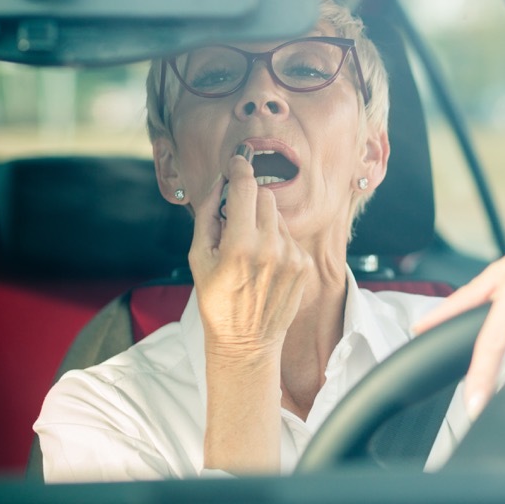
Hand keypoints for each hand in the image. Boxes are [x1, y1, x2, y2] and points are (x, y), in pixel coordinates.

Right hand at [189, 151, 311, 355]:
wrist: (246, 341)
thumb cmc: (216, 300)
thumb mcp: (199, 257)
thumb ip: (209, 214)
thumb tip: (220, 183)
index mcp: (240, 245)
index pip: (246, 189)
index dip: (240, 170)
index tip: (238, 161)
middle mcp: (271, 247)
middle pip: (265, 197)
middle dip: (249, 201)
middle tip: (235, 222)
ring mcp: (292, 256)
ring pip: (277, 217)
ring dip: (263, 224)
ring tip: (249, 253)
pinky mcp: (305, 265)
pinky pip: (289, 237)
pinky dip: (277, 242)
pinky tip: (265, 266)